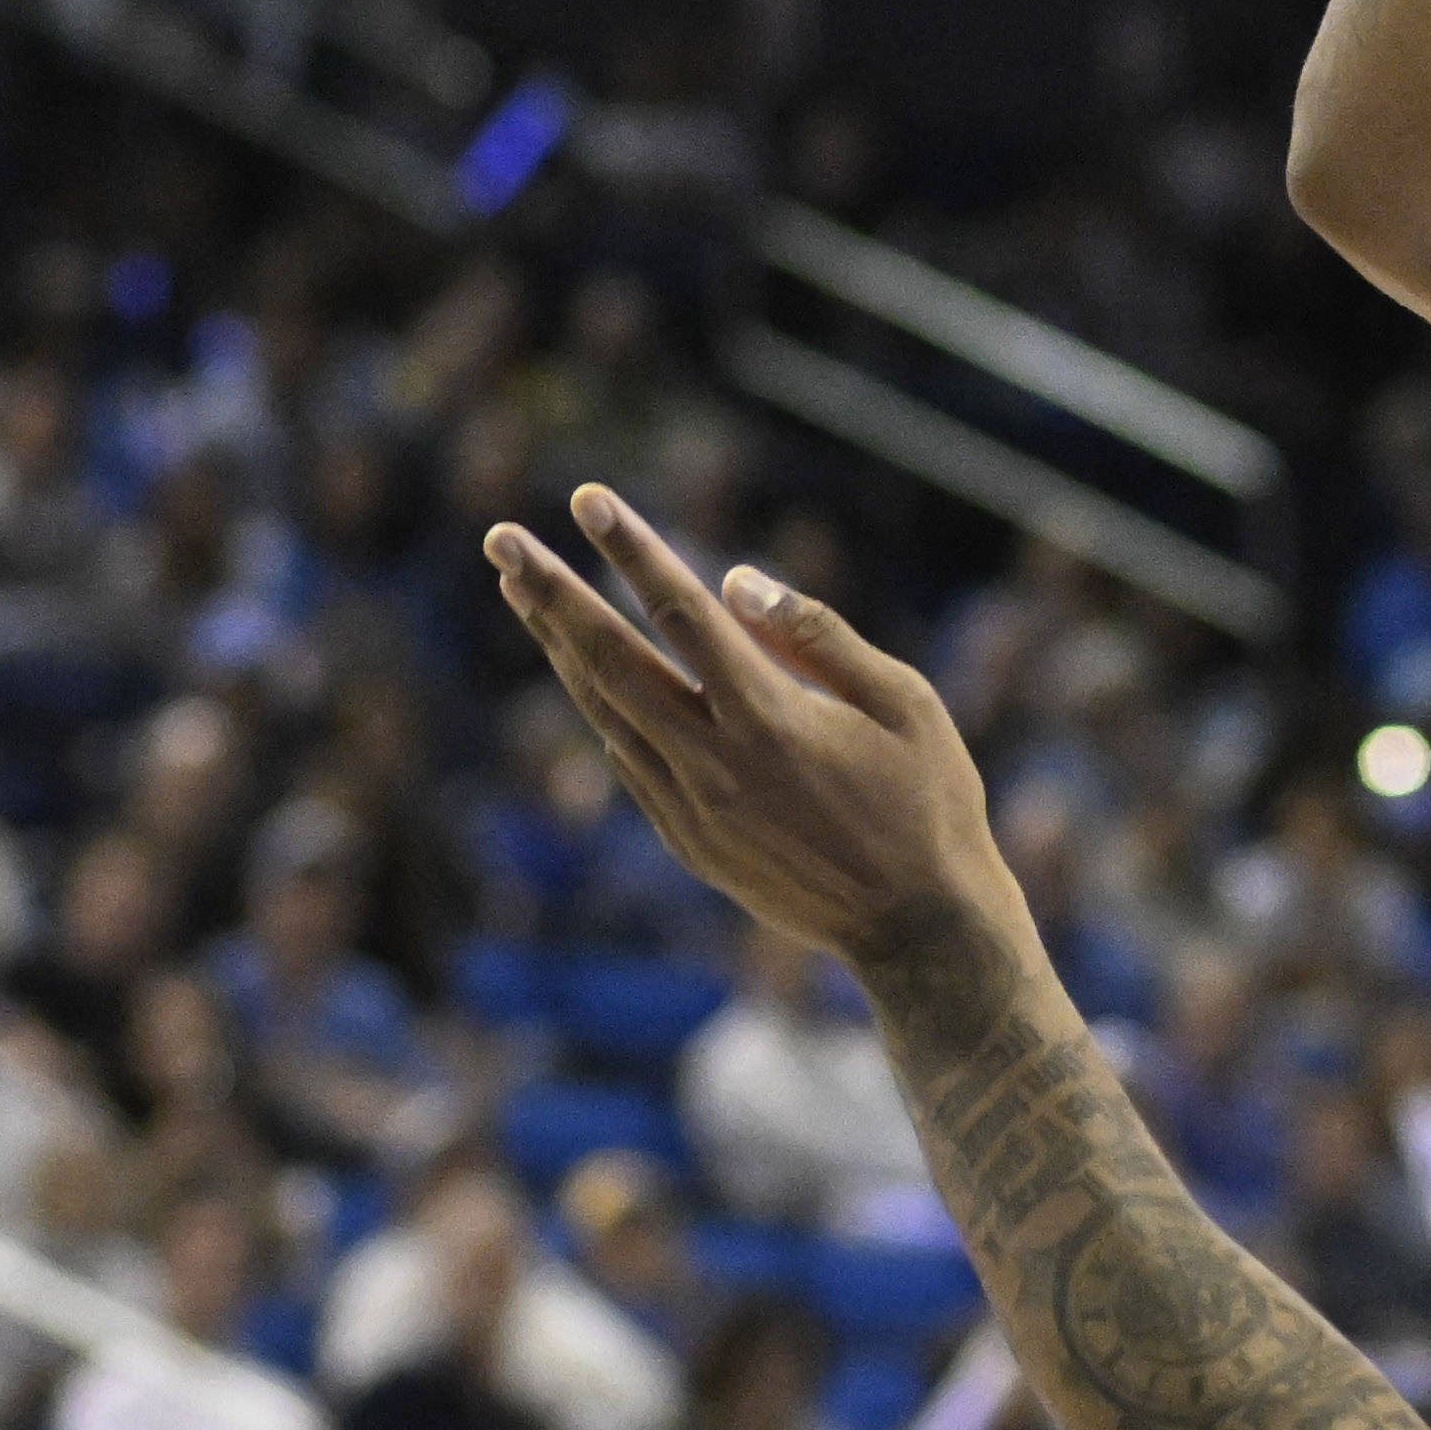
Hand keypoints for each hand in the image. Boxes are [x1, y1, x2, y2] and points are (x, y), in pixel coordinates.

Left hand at [491, 488, 1023, 977]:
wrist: (918, 930)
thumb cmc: (930, 804)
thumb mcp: (904, 703)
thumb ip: (818, 636)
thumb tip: (736, 582)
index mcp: (771, 719)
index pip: (682, 615)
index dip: (632, 552)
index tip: (586, 499)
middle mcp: (715, 763)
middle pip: (610, 661)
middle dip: (550, 594)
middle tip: (500, 538)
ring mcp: (693, 809)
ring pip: (604, 711)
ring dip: (558, 647)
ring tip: (520, 590)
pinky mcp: (690, 844)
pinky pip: (630, 761)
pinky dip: (602, 708)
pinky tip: (588, 675)